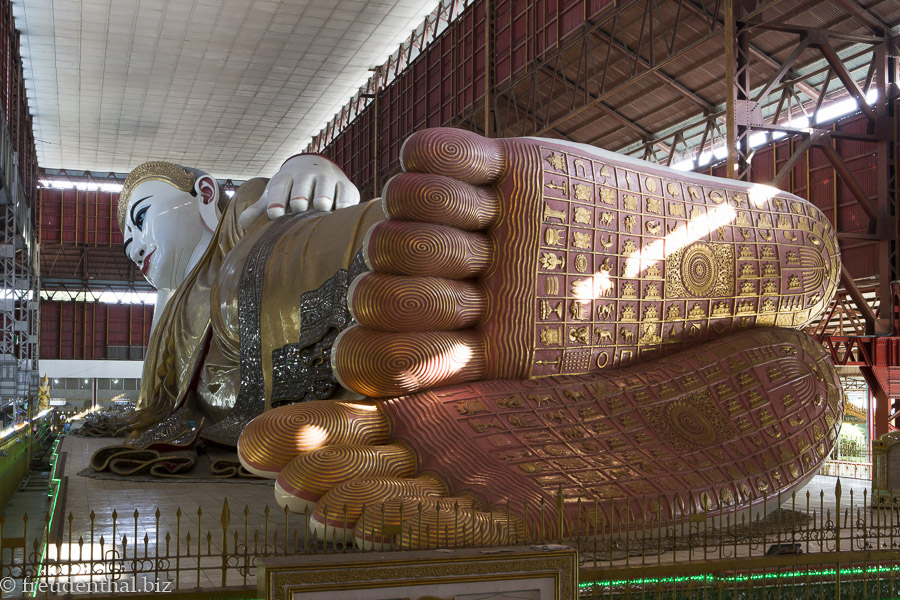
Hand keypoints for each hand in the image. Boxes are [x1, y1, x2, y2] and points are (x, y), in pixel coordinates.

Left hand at [238, 155, 360, 227]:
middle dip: (300, 194)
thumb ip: (260, 209)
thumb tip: (243, 224)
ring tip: (322, 207)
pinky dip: (344, 202)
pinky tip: (341, 211)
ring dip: (323, 196)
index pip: (280, 185)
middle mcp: (307, 175)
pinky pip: (346, 193)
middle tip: (298, 207)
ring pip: (325, 186)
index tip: (274, 214)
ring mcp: (328, 178)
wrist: (319, 167)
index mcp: (286, 177)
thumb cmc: (292, 188)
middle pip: (302, 184)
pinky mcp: (346, 186)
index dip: (276, 199)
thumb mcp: (276, 194)